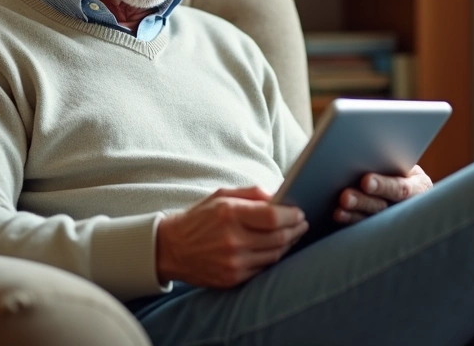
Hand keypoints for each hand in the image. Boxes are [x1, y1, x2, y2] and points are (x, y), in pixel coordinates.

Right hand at [156, 186, 306, 287]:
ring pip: (274, 255)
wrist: (170, 249)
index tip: (300, 212)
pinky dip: (274, 258)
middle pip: (278, 237)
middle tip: (303, 223)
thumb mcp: (221, 196)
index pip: (272, 216)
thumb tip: (281, 196)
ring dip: (289, 244)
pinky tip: (277, 249)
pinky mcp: (232, 279)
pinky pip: (263, 269)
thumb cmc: (199, 218)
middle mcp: (232, 240)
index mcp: (229, 214)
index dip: (291, 215)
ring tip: (293, 235)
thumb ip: (252, 193)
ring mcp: (232, 262)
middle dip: (296, 229)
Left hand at [334, 165, 431, 224]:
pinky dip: (351, 221)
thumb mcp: (403, 163)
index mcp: (419, 186)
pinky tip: (339, 216)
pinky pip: (365, 228)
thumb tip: (364, 154)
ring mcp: (395, 220)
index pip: (401, 188)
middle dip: (363, 201)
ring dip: (354, 215)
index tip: (365, 181)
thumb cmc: (400, 166)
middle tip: (345, 196)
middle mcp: (409, 206)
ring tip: (339, 210)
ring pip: (374, 221)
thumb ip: (390, 162)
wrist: (405, 183)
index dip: (384, 185)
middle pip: (384, 207)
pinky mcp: (381, 228)